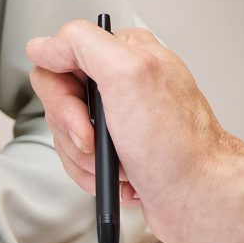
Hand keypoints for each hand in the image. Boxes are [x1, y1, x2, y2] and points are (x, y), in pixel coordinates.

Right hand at [25, 21, 243, 242]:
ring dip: (88, 160)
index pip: (60, 58)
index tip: (86, 116)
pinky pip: (81, 160)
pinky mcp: (120, 148)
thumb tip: (43, 45)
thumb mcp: (128, 75)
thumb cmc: (177, 145)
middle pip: (59, 100)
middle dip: (76, 133)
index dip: (63, 95)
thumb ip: (81, 45)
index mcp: (126, 53)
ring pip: (67, 134)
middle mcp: (123, 80)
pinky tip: (125, 179)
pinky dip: (97, 176)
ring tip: (122, 165)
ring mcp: (121, 116)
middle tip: (102, 144)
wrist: (200, 197)